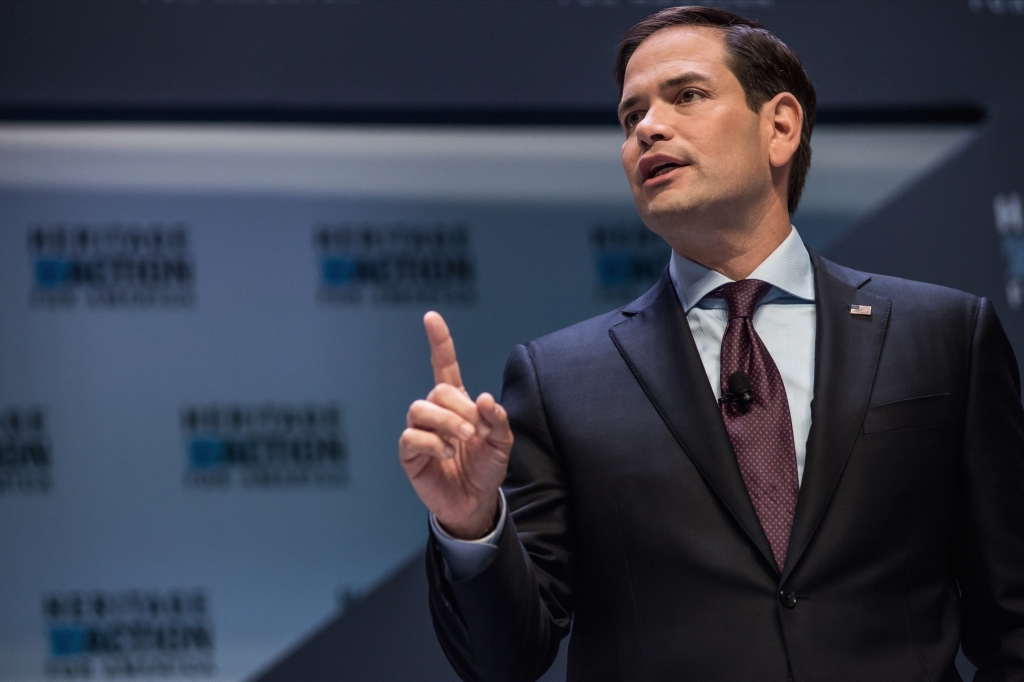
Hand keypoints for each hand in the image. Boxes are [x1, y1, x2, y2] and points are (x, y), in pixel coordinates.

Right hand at [399, 312, 513, 539]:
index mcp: (458, 403)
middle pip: (438, 390)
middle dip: (459, 408)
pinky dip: (433, 442)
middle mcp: (436, 412)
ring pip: (421, 409)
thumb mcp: (502, 443)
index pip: (444, 366)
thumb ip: (497, 420)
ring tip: (462, 441)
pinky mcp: (410, 453)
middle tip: (475, 432)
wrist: (475, 502)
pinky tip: (447, 453)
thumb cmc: (486, 468)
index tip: (431, 317)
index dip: (439, 342)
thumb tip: (483, 398)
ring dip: (446, 423)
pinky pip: (412, 436)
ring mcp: (421, 431)